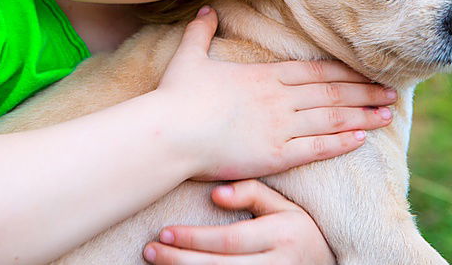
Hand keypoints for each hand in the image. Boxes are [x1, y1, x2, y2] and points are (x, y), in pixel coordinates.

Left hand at [143, 179, 334, 263]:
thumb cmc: (300, 232)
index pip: (229, 240)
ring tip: (156, 262)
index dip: (194, 238)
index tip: (165, 231)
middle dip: (179, 260)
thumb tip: (216, 194)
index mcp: (281, 236)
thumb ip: (253, 193)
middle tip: (151, 249)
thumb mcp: (285, 207)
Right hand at [156, 6, 396, 180]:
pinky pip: (316, 148)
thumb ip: (201, 32)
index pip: (315, 72)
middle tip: (391, 92)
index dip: (345, 73)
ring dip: (362, 116)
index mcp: (265, 76)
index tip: (366, 72)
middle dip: (364, 92)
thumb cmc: (176, 96)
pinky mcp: (276, 154)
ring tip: (387, 114)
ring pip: (331, 119)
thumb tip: (206, 10)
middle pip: (332, 93)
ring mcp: (280, 127)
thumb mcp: (189, 56)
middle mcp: (279, 98)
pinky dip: (340, 142)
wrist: (170, 133)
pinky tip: (361, 139)